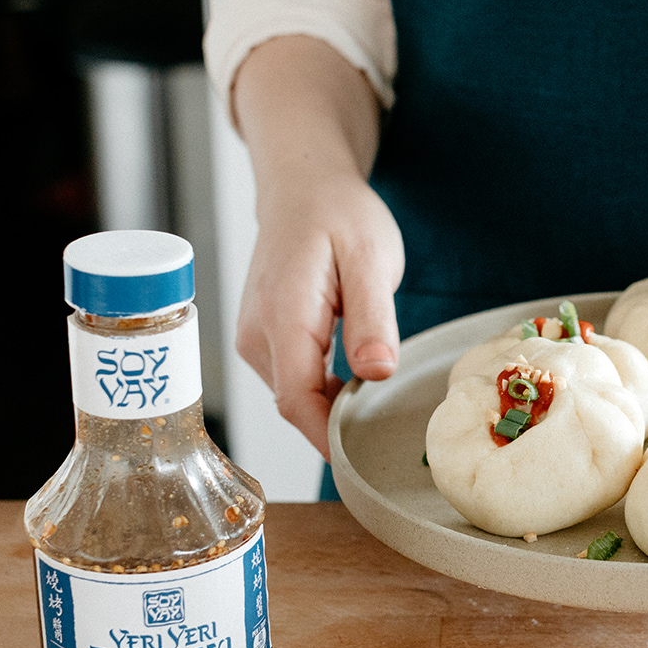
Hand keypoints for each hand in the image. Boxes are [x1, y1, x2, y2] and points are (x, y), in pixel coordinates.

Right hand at [236, 176, 403, 458]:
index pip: (298, 399)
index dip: (329, 437)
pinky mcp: (264, 340)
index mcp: (283, 314)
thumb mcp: (370, 258)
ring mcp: (256, 339)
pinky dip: (325, 391)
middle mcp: (257, 334)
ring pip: (296, 397)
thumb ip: (372, 318)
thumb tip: (376, 374)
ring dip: (333, 408)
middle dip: (338, 427)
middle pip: (297, 405)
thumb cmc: (338, 214)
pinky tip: (357, 385)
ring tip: (379, 408)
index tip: (365, 460)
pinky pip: (295, 381)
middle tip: (391, 437)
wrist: (303, 187)